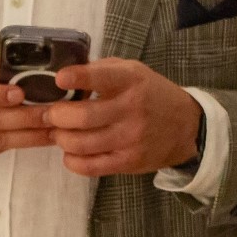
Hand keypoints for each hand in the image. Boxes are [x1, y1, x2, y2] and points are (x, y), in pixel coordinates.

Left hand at [41, 58, 201, 176]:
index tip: (60, 79)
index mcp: (131, 80)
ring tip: (60, 133)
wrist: (187, 126)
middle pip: (82, 116)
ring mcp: (130, 138)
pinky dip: (71, 160)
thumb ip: (101, 70)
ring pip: (80, 143)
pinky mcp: (128, 161)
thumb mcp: (133, 71)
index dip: (78, 78)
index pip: (102, 77)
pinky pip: (89, 166)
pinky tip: (71, 152)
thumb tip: (62, 76)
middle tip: (49, 114)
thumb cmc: (151, 94)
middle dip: (55, 115)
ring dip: (61, 138)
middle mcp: (132, 108)